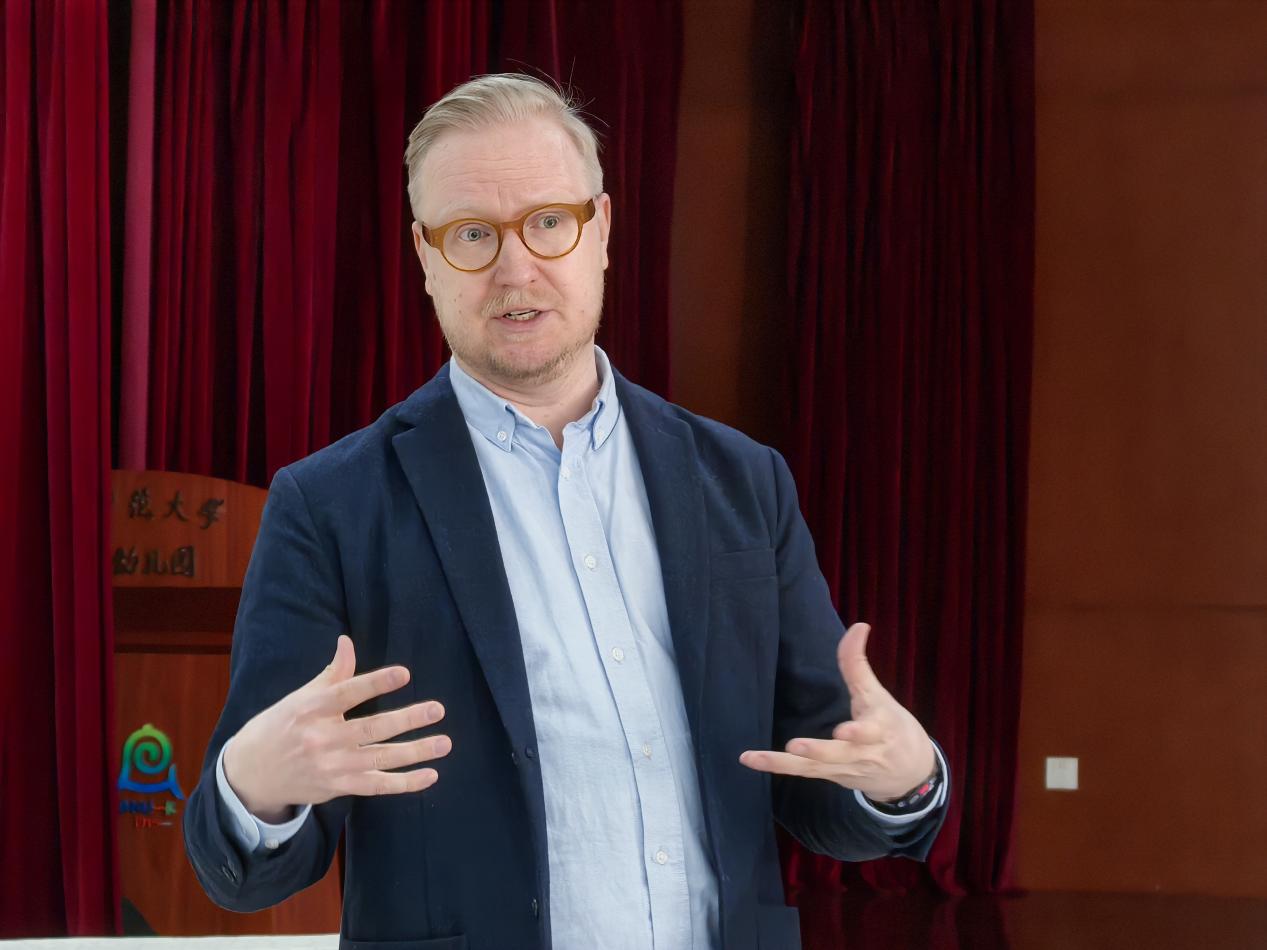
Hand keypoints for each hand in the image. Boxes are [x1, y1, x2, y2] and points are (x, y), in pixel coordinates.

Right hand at [223, 635, 449, 821]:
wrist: (252, 774)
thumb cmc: (281, 726)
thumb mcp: (300, 697)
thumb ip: (332, 674)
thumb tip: (347, 641)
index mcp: (312, 709)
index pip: (348, 693)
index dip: (376, 683)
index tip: (405, 673)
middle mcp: (323, 738)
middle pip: (372, 728)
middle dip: (408, 719)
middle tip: (438, 709)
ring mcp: (332, 766)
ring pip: (380, 758)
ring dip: (415, 752)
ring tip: (444, 743)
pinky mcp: (339, 787)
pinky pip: (377, 786)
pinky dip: (404, 783)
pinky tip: (430, 775)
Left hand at [738, 623, 934, 801]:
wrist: (911, 775)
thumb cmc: (892, 727)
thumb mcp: (879, 696)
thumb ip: (860, 664)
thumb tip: (859, 625)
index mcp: (879, 730)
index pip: (869, 729)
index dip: (857, 732)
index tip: (844, 732)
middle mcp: (861, 753)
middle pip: (839, 755)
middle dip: (819, 752)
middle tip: (796, 747)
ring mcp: (844, 768)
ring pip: (814, 767)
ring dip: (784, 764)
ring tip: (758, 757)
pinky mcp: (830, 775)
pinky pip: (802, 772)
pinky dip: (776, 766)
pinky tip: (750, 760)